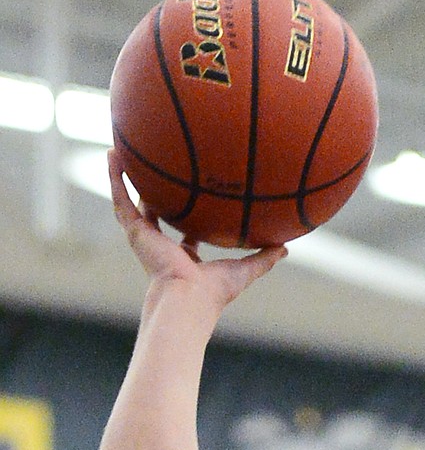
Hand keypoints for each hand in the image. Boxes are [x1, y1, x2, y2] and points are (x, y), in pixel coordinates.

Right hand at [108, 152, 285, 310]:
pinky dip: (115, 176)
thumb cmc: (214, 292)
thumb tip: (285, 248)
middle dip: (154, 194)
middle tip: (155, 171)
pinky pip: (120, 198)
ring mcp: (145, 238)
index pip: (184, 233)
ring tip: (121, 152)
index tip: (191, 199)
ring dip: (125, 178)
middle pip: (156, 213)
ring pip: (131, 202)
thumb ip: (263, 258)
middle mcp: (161, 246)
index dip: (187, 217)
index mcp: (183, 257)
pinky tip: (113, 155)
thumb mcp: (244, 270)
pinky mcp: (134, 231)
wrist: (189, 297)